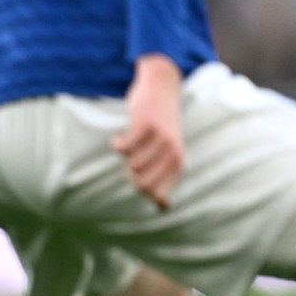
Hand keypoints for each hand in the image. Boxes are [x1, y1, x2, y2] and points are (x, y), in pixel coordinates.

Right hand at [112, 55, 185, 209]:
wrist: (162, 87)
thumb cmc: (162, 124)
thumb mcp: (169, 151)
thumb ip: (165, 177)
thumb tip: (163, 207)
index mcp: (178, 162)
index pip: (157, 195)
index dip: (143, 193)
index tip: (138, 181)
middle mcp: (173, 152)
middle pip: (141, 184)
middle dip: (130, 176)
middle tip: (131, 161)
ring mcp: (161, 139)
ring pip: (131, 165)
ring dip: (125, 157)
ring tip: (130, 145)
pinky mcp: (146, 125)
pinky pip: (123, 147)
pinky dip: (117, 143)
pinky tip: (119, 137)